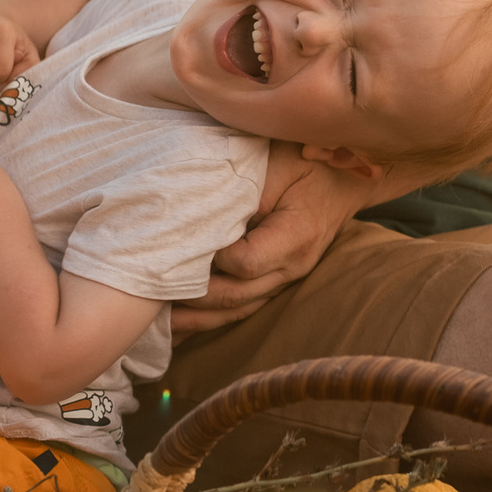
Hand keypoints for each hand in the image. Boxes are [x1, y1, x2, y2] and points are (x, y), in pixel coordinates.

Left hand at [170, 146, 372, 335]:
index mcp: (297, 236)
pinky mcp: (276, 283)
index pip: (246, 263)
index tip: (185, 242)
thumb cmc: (308, 162)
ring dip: (196, 320)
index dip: (213, 259)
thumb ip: (246, 187)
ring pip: (237, 311)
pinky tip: (179, 329)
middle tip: (147, 297)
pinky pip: (242, 309)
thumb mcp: (280, 162)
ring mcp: (286, 279)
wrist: (344, 178)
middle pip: (236, 295)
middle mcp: (294, 266)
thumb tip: (208, 214)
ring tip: (155, 322)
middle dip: (191, 300)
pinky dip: (209, 320)